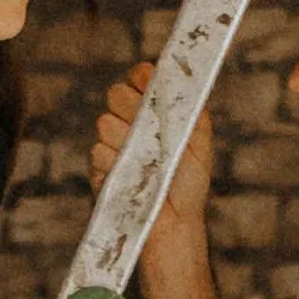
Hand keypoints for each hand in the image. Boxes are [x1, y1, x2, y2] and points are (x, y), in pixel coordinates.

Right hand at [90, 60, 211, 267]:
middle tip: (149, 127)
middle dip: (131, 105)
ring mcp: (111, 143)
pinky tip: (132, 177)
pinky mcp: (98, 166)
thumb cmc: (189, 184)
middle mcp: (129, 121)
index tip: (147, 82)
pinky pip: (98, 151)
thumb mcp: (200, 143)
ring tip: (147, 161)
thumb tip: (179, 82)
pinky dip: (116, 163)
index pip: (139, 77)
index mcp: (153, 110)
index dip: (141, 76)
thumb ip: (192, 110)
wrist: (173, 222)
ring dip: (127, 139)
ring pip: (105, 122)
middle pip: (116, 93)